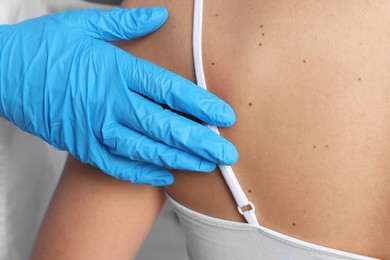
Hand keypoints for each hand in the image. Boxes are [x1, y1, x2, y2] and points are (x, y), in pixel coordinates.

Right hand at [0, 7, 237, 185]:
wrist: (3, 73)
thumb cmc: (45, 48)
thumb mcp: (84, 25)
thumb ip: (126, 23)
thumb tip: (160, 14)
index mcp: (115, 70)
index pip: (168, 90)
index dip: (200, 104)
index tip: (224, 116)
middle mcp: (109, 102)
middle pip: (163, 125)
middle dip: (199, 140)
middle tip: (227, 151)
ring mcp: (95, 128)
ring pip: (145, 149)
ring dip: (178, 159)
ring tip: (205, 165)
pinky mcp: (82, 145)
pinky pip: (117, 164)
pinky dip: (142, 173)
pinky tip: (165, 176)